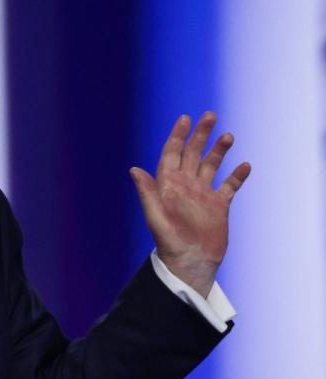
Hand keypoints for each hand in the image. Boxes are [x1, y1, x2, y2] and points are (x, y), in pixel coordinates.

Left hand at [130, 112, 250, 297]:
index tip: (185, 118)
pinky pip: (229, 186)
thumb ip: (147, 192)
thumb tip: (133, 169)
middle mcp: (185, 186)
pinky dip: (237, 176)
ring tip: (228, 135)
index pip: (172, 153)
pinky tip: (244, 166)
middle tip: (210, 115)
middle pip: (193, 154)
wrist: (190, 263)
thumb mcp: (155, 216)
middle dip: (200, 135)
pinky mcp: (218, 206)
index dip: (178, 136)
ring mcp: (203, 195)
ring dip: (219, 150)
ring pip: (211, 166)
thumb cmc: (168, 242)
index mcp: (169, 185)